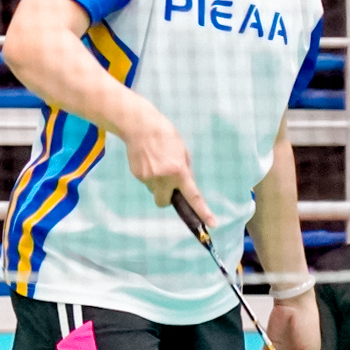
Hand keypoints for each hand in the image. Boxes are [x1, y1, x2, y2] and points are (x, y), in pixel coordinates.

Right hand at [123, 106, 206, 230]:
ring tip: (156, 163)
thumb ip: (185, 170)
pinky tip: (147, 160)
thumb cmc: (165, 135)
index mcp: (178, 171)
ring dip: (158, 183)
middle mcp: (163, 179)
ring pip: (154, 190)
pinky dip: (149, 175)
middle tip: (168, 184)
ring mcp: (147, 178)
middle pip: (164, 203)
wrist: (139, 126)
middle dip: (167, 197)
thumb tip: (184, 185)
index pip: (193, 197)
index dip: (203, 212)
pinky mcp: (136, 175)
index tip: (212, 224)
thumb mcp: (182, 152)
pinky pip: (146, 182)